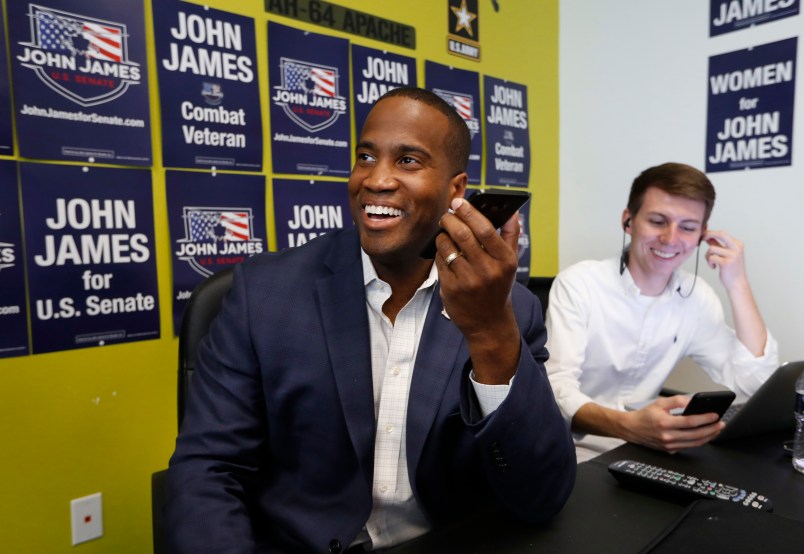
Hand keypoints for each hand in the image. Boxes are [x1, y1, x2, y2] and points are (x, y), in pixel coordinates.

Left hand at [434, 197, 520, 383]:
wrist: (488, 323)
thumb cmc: (498, 288)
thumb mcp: (510, 263)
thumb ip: (511, 235)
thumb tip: (512, 211)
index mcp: (504, 261)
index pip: (485, 229)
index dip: (469, 212)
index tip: (459, 202)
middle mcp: (487, 271)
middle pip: (462, 235)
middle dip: (450, 219)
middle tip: (447, 214)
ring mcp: (467, 281)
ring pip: (447, 246)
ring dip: (442, 235)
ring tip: (445, 233)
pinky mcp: (451, 289)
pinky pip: (439, 261)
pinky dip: (439, 252)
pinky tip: (444, 252)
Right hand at [622, 396, 724, 452]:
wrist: (632, 429)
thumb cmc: (645, 416)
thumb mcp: (659, 403)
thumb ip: (676, 400)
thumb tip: (691, 401)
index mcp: (665, 423)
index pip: (690, 422)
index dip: (705, 419)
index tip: (715, 416)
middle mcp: (667, 436)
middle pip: (696, 435)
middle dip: (711, 429)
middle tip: (721, 424)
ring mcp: (669, 445)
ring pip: (694, 443)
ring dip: (708, 437)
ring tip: (716, 430)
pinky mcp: (669, 450)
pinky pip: (688, 447)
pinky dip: (699, 441)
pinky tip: (704, 435)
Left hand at [702, 230, 748, 290]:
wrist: (737, 283)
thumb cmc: (730, 268)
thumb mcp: (726, 254)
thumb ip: (718, 244)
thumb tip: (707, 236)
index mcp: (738, 244)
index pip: (722, 233)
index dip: (710, 232)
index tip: (703, 235)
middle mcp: (737, 248)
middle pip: (720, 234)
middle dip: (708, 234)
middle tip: (701, 239)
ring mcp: (733, 255)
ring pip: (712, 248)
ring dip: (707, 256)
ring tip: (711, 262)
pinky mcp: (727, 262)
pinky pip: (711, 258)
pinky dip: (709, 263)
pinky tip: (713, 267)